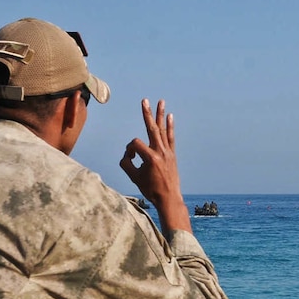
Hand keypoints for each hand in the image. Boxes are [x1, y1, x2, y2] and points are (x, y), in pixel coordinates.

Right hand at [120, 99, 190, 232]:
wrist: (169, 198)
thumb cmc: (150, 189)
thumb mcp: (134, 178)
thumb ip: (127, 163)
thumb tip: (127, 153)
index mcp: (150, 158)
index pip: (135, 144)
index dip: (129, 151)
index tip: (131, 159)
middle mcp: (160, 152)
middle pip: (151, 128)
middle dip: (147, 114)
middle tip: (144, 100)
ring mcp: (168, 152)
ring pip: (162, 130)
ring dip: (160, 115)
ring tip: (160, 101)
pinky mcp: (172, 154)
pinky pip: (171, 138)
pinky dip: (170, 127)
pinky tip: (170, 116)